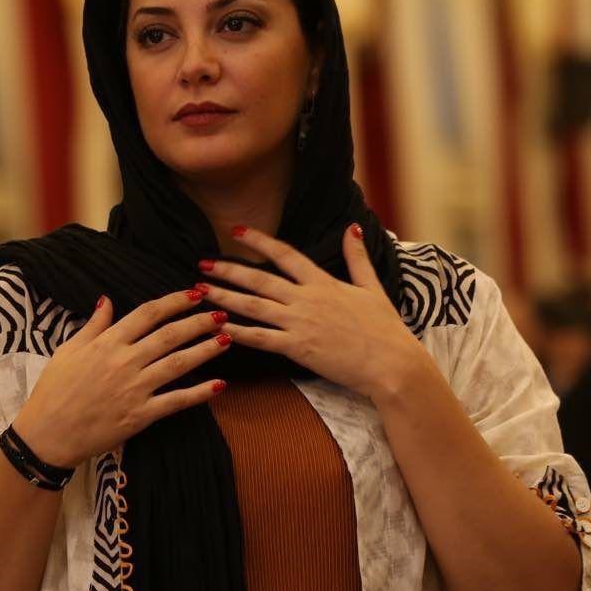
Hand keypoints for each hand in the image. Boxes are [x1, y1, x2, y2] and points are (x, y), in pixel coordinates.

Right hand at [11, 290, 230, 468]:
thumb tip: (106, 299)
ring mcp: (135, 389)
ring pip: (178, 364)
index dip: (174, 302)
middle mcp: (125, 362)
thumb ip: (93, 325)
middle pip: (169, 335)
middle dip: (198, 322)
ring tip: (227, 339)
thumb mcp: (68, 350)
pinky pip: (176, 401)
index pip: (148, 314)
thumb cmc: (54, 391)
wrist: (47, 434)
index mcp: (107, 343)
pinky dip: (199, 393)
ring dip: (205, 350)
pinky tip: (219, 384)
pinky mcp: (140, 416)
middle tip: (221, 313)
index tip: (194, 293)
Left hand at [196, 223, 425, 400]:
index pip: (285, 253)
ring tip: (199, 290)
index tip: (236, 230)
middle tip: (202, 263)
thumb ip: (357, 257)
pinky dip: (236, 332)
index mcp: (323, 282)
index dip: (258, 240)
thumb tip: (352, 227)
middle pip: (259, 279)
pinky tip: (217, 327)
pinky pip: (260, 339)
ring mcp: (300, 323)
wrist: (391, 363)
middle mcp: (306, 299)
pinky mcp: (297, 348)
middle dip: (228, 269)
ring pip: (252, 307)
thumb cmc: (384, 328)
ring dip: (223, 297)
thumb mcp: (372, 286)